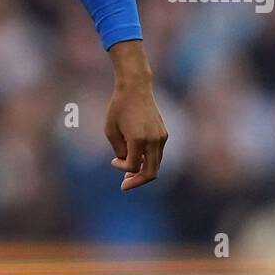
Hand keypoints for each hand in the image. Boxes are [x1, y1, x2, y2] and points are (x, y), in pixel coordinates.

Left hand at [104, 41, 167, 190]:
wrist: (135, 88)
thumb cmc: (118, 108)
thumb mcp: (111, 130)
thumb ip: (120, 150)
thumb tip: (129, 164)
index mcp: (139, 140)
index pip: (133, 166)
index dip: (121, 169)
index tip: (113, 161)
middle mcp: (154, 140)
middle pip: (152, 173)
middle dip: (137, 182)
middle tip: (124, 186)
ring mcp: (162, 137)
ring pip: (156, 165)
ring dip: (143, 172)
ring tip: (129, 175)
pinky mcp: (164, 134)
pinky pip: (157, 154)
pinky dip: (148, 161)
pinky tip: (137, 160)